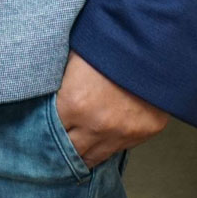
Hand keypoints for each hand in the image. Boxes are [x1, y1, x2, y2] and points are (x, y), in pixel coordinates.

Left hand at [55, 51, 167, 167]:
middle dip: (63, 145)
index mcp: (73, 103)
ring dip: (85, 150)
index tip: (44, 123)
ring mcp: (120, 133)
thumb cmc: (111, 40)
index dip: (46, 125)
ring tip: (79, 141)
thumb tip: (48, 89)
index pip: (50, 129)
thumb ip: (61, 79)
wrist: (152, 43)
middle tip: (59, 138)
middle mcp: (95, 125)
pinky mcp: (142, 134)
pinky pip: (118, 148)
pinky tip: (103, 133)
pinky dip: (109, 143)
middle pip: (70, 151)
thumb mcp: (76, 54)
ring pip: (94, 158)